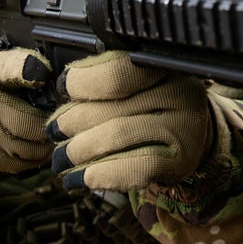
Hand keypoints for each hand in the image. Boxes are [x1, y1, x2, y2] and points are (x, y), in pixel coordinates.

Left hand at [47, 51, 210, 191]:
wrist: (188, 136)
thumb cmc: (150, 106)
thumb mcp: (133, 84)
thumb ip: (102, 81)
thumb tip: (61, 90)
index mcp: (163, 66)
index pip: (118, 71)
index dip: (83, 81)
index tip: (64, 87)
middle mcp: (180, 92)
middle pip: (112, 108)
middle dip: (73, 122)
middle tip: (55, 130)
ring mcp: (184, 128)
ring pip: (118, 136)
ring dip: (80, 151)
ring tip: (61, 158)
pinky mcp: (181, 161)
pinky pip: (133, 168)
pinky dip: (99, 175)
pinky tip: (80, 178)